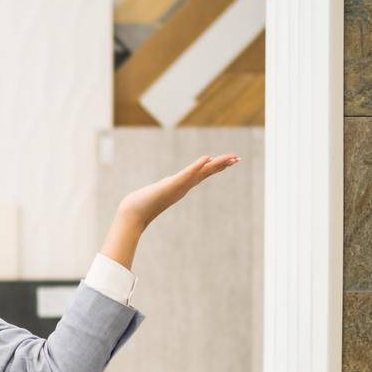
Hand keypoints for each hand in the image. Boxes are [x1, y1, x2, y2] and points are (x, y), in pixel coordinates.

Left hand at [117, 153, 239, 228]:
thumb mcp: (158, 194)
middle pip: (206, 172)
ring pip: (201, 173)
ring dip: (215, 165)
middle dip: (222, 165)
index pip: (203, 173)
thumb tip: (168, 188)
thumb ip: (164, 191)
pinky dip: (196, 167)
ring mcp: (179, 185)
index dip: (217, 166)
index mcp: (183, 185)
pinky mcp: (172, 185)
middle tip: (237, 159)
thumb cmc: (145, 204)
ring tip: (229, 158)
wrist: (134, 212)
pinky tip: (206, 159)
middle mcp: (184, 185)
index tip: (231, 160)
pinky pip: (187, 174)